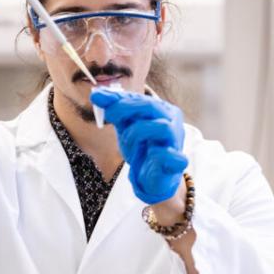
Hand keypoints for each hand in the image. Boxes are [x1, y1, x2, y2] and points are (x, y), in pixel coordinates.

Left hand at [90, 88, 187, 203]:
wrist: (152, 178)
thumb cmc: (142, 149)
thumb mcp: (125, 127)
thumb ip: (114, 111)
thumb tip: (96, 95)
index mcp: (163, 111)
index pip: (143, 99)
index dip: (120, 99)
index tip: (99, 99)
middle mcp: (172, 123)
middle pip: (152, 107)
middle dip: (127, 109)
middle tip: (110, 116)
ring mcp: (176, 141)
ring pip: (162, 127)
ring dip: (138, 133)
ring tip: (128, 144)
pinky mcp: (177, 162)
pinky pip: (167, 155)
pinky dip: (154, 156)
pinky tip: (146, 159)